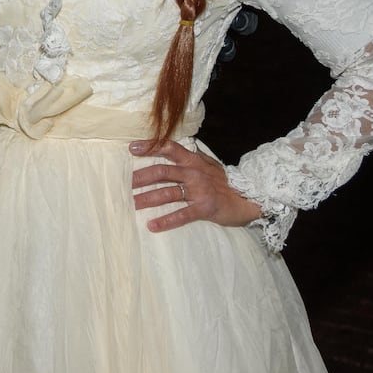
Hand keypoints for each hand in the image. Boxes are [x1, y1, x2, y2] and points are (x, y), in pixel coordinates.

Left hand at [128, 139, 261, 231]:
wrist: (249, 197)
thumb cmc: (224, 181)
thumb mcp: (208, 164)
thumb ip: (189, 158)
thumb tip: (169, 149)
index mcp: (193, 160)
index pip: (169, 148)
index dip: (150, 146)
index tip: (132, 148)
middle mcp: (194, 173)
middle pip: (162, 172)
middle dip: (141, 178)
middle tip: (124, 184)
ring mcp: (199, 191)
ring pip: (167, 193)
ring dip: (147, 198)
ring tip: (131, 204)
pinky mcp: (204, 208)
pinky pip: (181, 215)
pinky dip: (165, 221)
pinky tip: (151, 225)